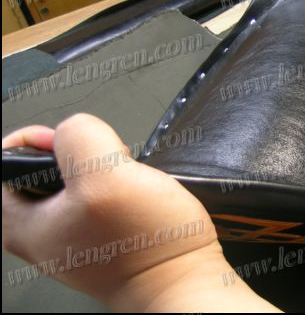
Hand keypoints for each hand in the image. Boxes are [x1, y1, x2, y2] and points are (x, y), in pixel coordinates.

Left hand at [2, 113, 277, 311]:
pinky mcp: (101, 236)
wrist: (184, 279)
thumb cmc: (147, 245)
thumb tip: (74, 127)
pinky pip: (100, 194)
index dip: (35, 141)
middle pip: (40, 168)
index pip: (3, 163)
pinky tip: (135, 191)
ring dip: (101, 166)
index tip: (68, 144)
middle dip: (76, 152)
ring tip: (124, 176)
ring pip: (74, 178)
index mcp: (22, 224)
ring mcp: (72, 236)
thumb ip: (79, 137)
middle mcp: (41, 233)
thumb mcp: (106, 176)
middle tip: (101, 160)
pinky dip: (118, 184)